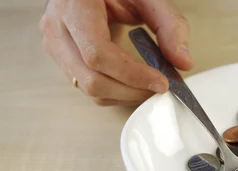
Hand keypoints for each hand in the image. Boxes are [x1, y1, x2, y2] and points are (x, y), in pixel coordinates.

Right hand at [39, 0, 191, 105]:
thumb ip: (169, 24)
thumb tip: (183, 61)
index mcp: (74, 5)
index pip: (97, 53)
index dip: (131, 74)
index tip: (160, 81)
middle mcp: (57, 27)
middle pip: (92, 79)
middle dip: (131, 91)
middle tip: (160, 88)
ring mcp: (55, 45)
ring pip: (88, 88)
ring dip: (124, 95)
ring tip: (150, 86)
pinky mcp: (61, 58)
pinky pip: (87, 87)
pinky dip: (115, 92)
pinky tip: (134, 83)